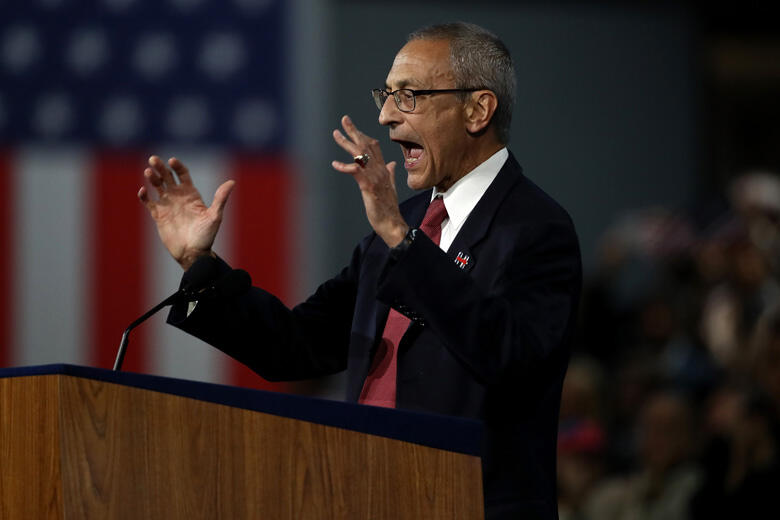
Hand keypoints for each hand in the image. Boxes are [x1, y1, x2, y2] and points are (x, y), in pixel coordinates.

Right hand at [138, 156, 234, 269]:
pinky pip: (149, 202)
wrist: (193, 253)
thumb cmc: (207, 236)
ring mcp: (168, 205)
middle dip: (160, 167)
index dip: (177, 166)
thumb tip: (232, 182)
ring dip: (152, 178)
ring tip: (148, 171)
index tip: (171, 161)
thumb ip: (221, 199)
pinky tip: (143, 190)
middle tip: (153, 159)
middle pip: (167, 177)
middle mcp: (178, 197)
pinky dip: (144, 196)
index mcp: (191, 194)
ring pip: (157, 186)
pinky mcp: (159, 216)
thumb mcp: (215, 216)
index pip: (182, 174)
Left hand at [331, 115, 408, 246]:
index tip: (355, 127)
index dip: (364, 136)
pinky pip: (355, 171)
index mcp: (384, 170)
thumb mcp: (390, 187)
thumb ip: (390, 174)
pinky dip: (344, 166)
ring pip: (360, 154)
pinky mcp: (368, 186)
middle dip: (354, 131)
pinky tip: (334, 164)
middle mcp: (380, 170)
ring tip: (336, 133)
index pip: (375, 147)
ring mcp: (375, 177)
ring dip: (346, 143)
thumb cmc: (388, 208)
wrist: (392, 223)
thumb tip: (392, 164)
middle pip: (366, 145)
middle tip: (344, 119)